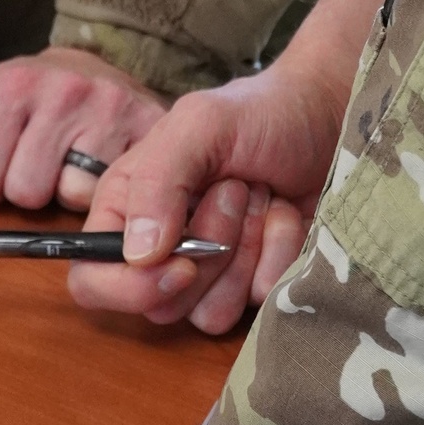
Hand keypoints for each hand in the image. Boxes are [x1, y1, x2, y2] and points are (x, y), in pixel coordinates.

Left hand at [0, 46, 164, 214]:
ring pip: (68, 196)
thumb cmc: (30, 95)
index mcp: (9, 84)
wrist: (93, 66)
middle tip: (36, 166)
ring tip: (67, 165)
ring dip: (64, 194)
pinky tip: (97, 166)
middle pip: (23, 191)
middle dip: (25, 190)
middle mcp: (60, 89)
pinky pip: (111, 192)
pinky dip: (102, 190)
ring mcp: (106, 106)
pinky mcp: (144, 125)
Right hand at [70, 0, 389, 332]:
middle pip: (159, 303)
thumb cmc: (261, 111)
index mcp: (128, 209)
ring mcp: (212, 273)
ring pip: (209, 313)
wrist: (332, 116)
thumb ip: (159, 180)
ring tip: (262, 197)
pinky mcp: (257, 284)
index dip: (127, 287)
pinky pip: (258, 303)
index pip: (91, 279)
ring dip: (245, 253)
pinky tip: (287, 215)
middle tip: (235, 189)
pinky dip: (279, 255)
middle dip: (206, 252)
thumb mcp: (201, 123)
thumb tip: (136, 254)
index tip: (178, 263)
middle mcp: (162, 250)